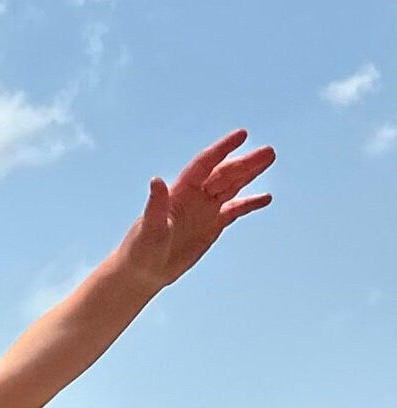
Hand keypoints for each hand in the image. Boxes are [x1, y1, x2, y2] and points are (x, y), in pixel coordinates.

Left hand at [120, 129, 275, 290]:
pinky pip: (234, 210)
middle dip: (245, 163)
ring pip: (231, 186)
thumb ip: (156, 205)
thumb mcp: (149, 227)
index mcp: (180, 192)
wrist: (142, 271)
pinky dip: (249, 203)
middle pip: (224, 174)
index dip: (223, 149)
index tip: (242, 135)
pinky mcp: (211, 226)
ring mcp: (205, 210)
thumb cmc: (141, 249)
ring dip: (249, 174)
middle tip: (268, 152)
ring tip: (269, 158)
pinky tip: (265, 198)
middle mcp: (195, 196)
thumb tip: (156, 181)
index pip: (205, 164)